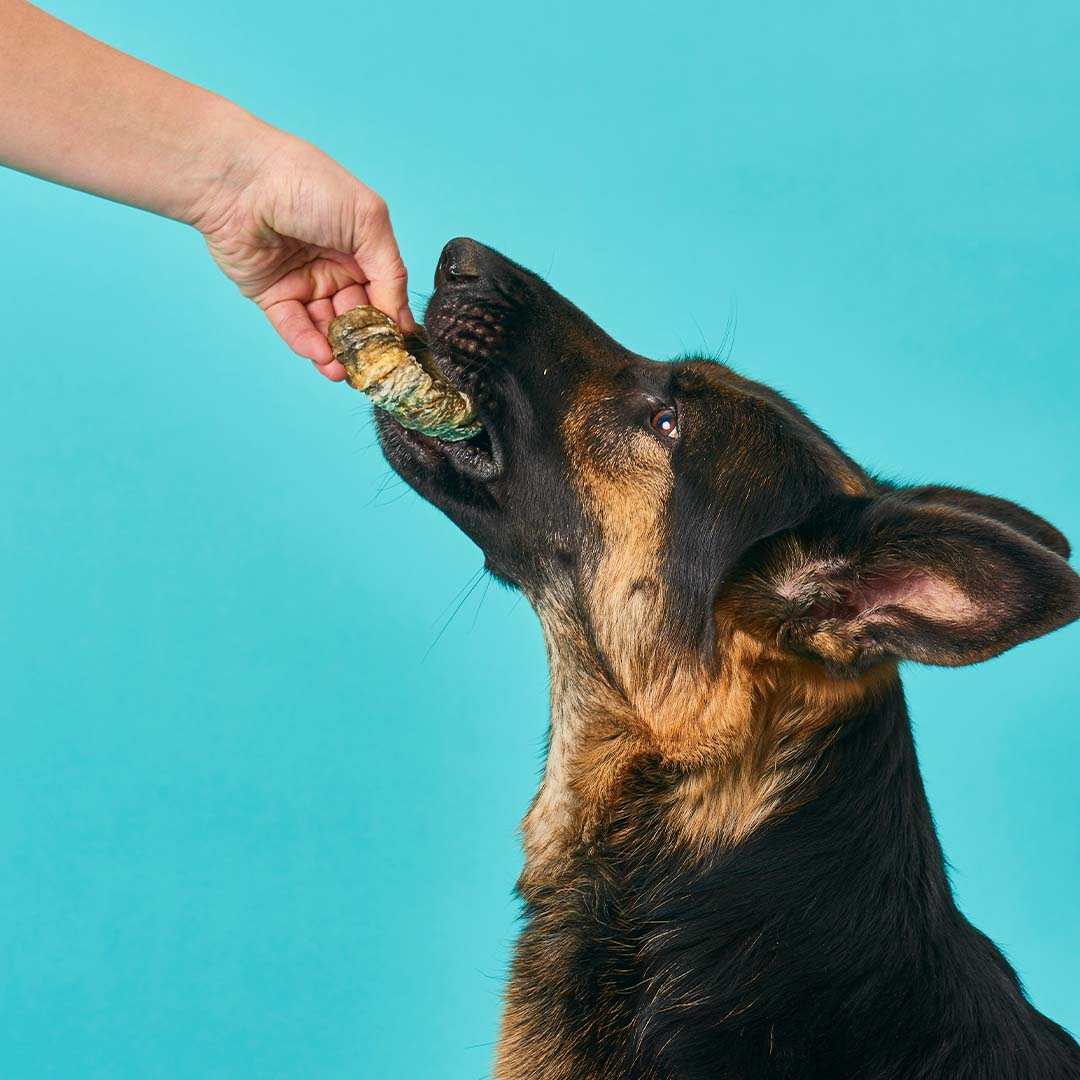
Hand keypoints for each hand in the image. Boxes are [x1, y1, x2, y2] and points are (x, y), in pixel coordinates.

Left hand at [197, 131, 413, 381]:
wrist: (240, 181)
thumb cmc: (307, 184)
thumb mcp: (367, 221)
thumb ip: (391, 273)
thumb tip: (402, 321)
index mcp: (362, 247)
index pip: (385, 293)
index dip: (392, 320)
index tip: (399, 348)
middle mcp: (335, 267)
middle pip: (357, 317)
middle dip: (364, 342)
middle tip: (372, 366)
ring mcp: (304, 283)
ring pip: (327, 328)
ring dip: (337, 352)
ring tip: (344, 372)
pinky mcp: (273, 295)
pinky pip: (294, 327)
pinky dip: (308, 343)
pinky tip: (321, 356)